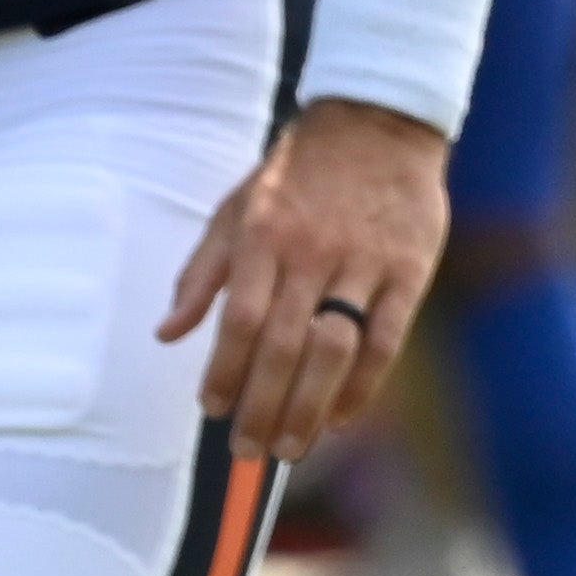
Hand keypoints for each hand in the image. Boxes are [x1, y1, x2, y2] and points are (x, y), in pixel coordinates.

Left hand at [160, 97, 451, 461]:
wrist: (375, 124)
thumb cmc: (295, 175)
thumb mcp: (236, 209)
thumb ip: (202, 273)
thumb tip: (167, 334)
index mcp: (263, 235)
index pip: (239, 320)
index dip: (224, 372)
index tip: (213, 410)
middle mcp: (311, 252)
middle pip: (283, 345)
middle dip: (262, 406)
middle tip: (248, 451)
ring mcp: (364, 263)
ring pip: (334, 349)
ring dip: (309, 406)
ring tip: (291, 448)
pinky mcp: (409, 271)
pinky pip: (385, 340)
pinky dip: (363, 386)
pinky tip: (341, 418)